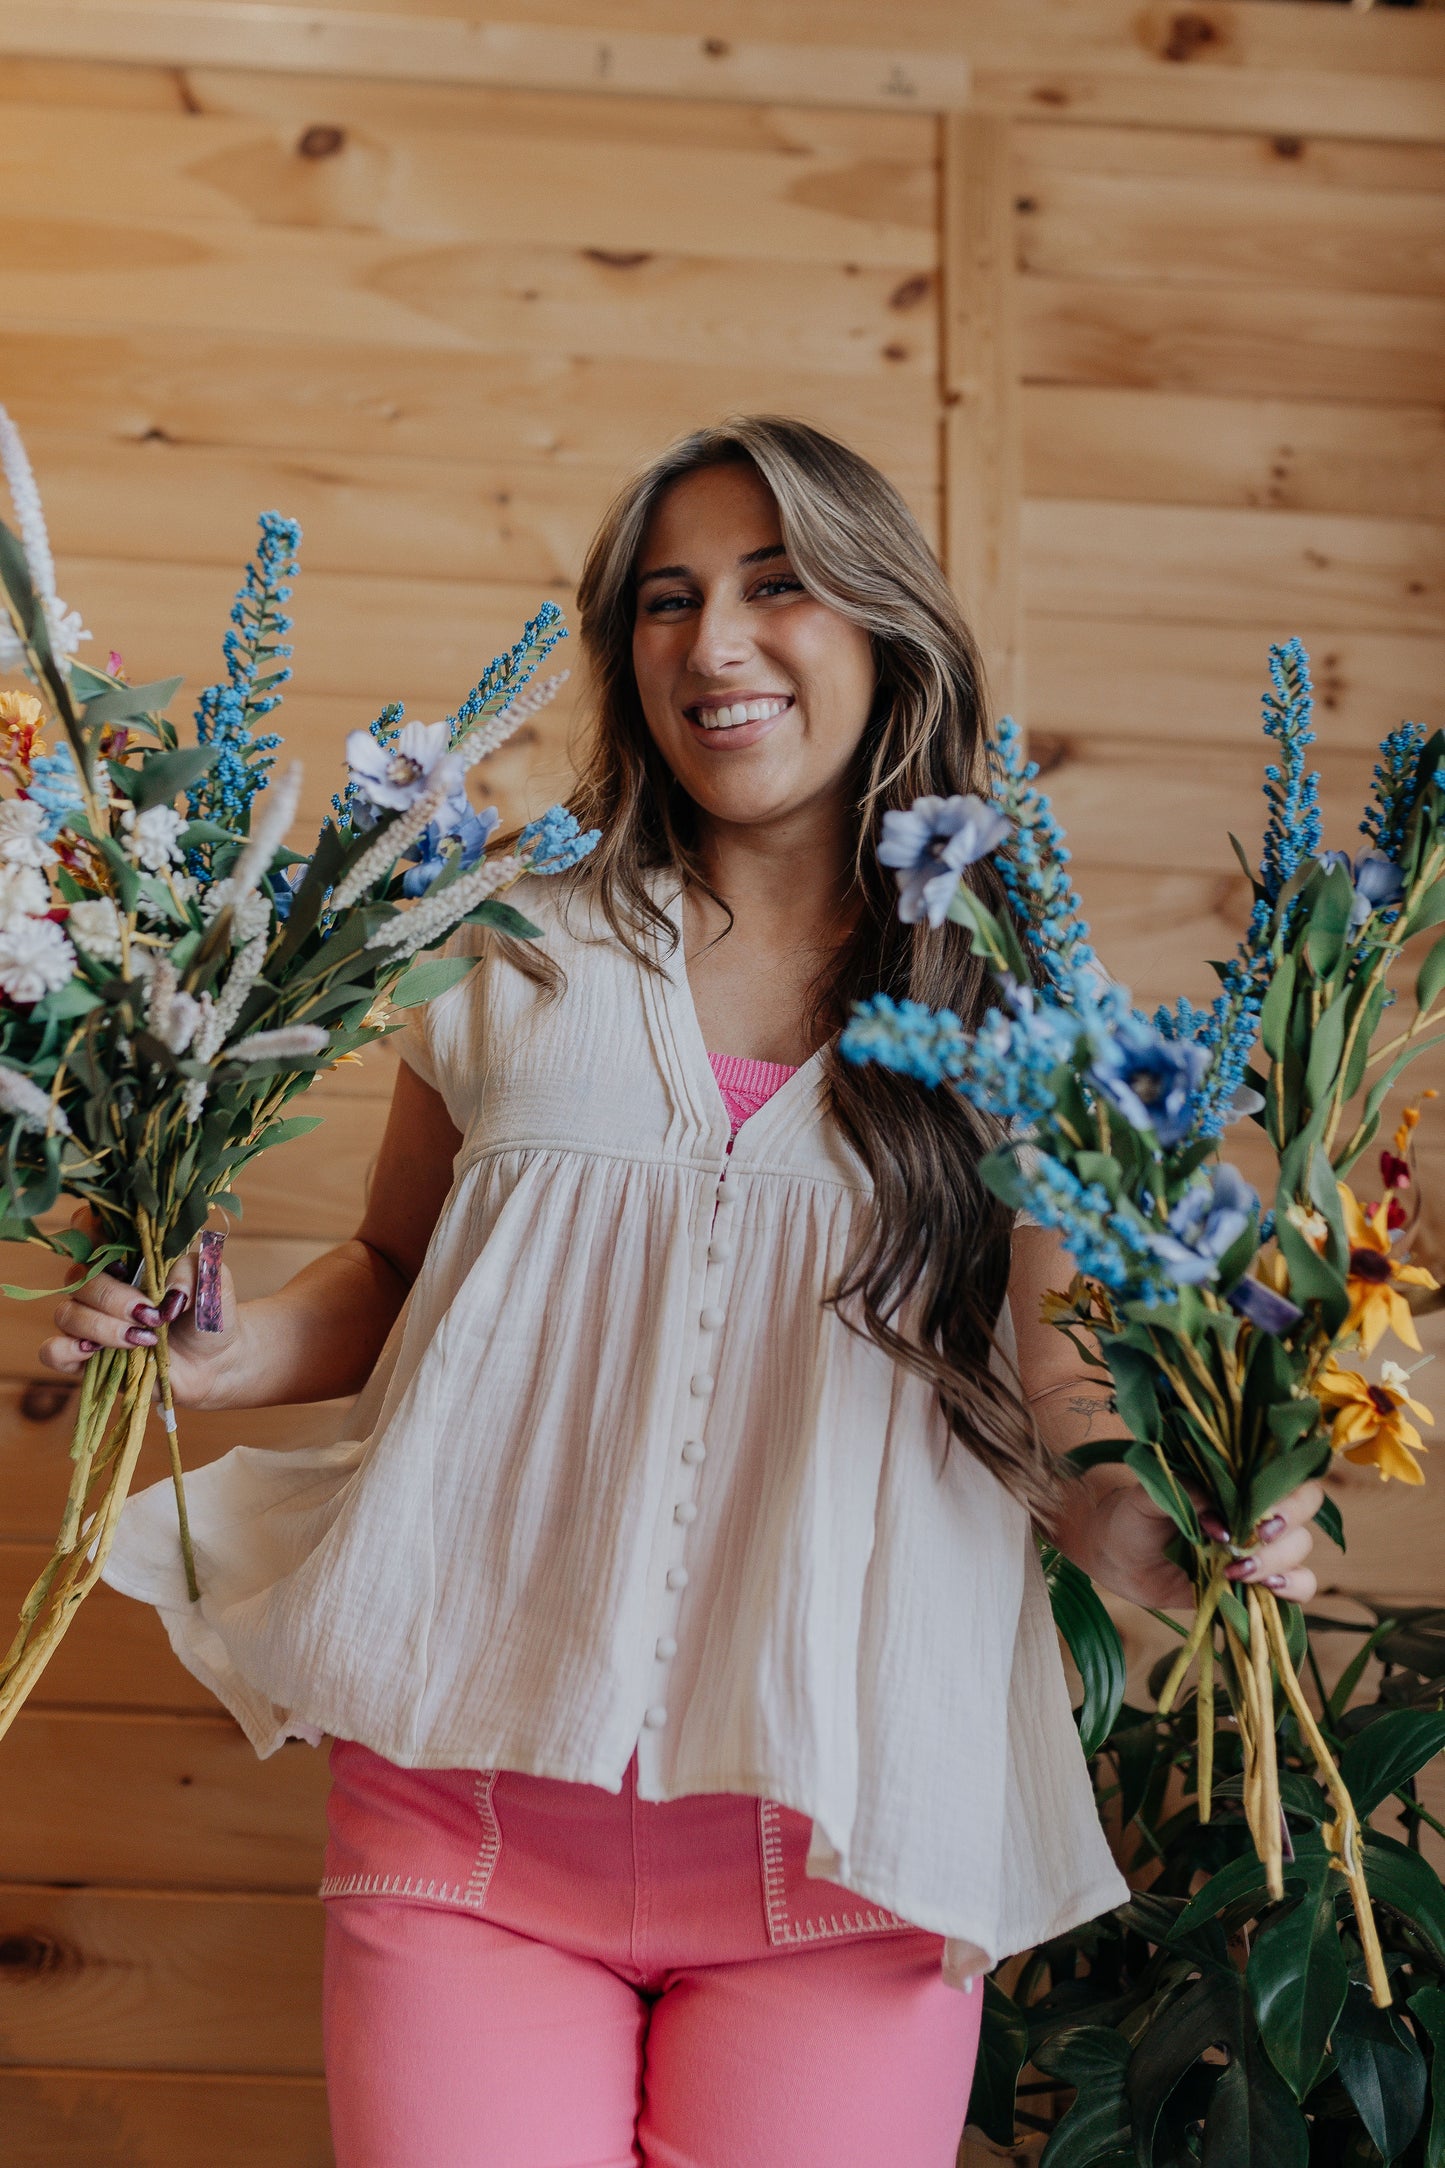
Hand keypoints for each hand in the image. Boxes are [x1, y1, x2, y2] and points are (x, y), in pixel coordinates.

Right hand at [39, 1206, 243, 1408]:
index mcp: (129, 1258)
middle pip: (79, 1278)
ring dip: (104, 1327)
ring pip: (67, 1313)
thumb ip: (193, 1273)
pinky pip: (53, 1351)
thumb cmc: (209, 1314)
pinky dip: (68, 1350)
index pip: (89, 1229)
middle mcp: (103, 1286)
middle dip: (116, 1299)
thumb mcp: (214, 1285)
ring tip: (143, 1339)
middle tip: (152, 1316)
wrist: (217, 1362)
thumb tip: (166, 1291)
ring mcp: (90, 1321)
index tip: (115, 1250)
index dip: (89, 1229)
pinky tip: (98, 1353)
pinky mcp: (85, 1357)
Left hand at [1059, 1467, 1322, 1610]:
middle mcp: (1257, 1508)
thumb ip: (1182, 1493)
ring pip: (1301, 1547)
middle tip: (1253, 1536)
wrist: (1118, 1558)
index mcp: (1236, 1476)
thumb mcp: (1147, 1496)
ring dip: (1276, 1560)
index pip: (1285, 1466)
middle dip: (1287, 1521)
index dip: (1284, 1483)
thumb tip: (1219, 1515)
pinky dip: (1292, 1588)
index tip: (1257, 1505)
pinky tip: (1264, 1587)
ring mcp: (1262, 1546)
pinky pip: (1299, 1585)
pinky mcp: (1259, 1582)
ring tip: (1234, 1568)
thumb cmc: (1133, 1515)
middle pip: (1306, 1504)